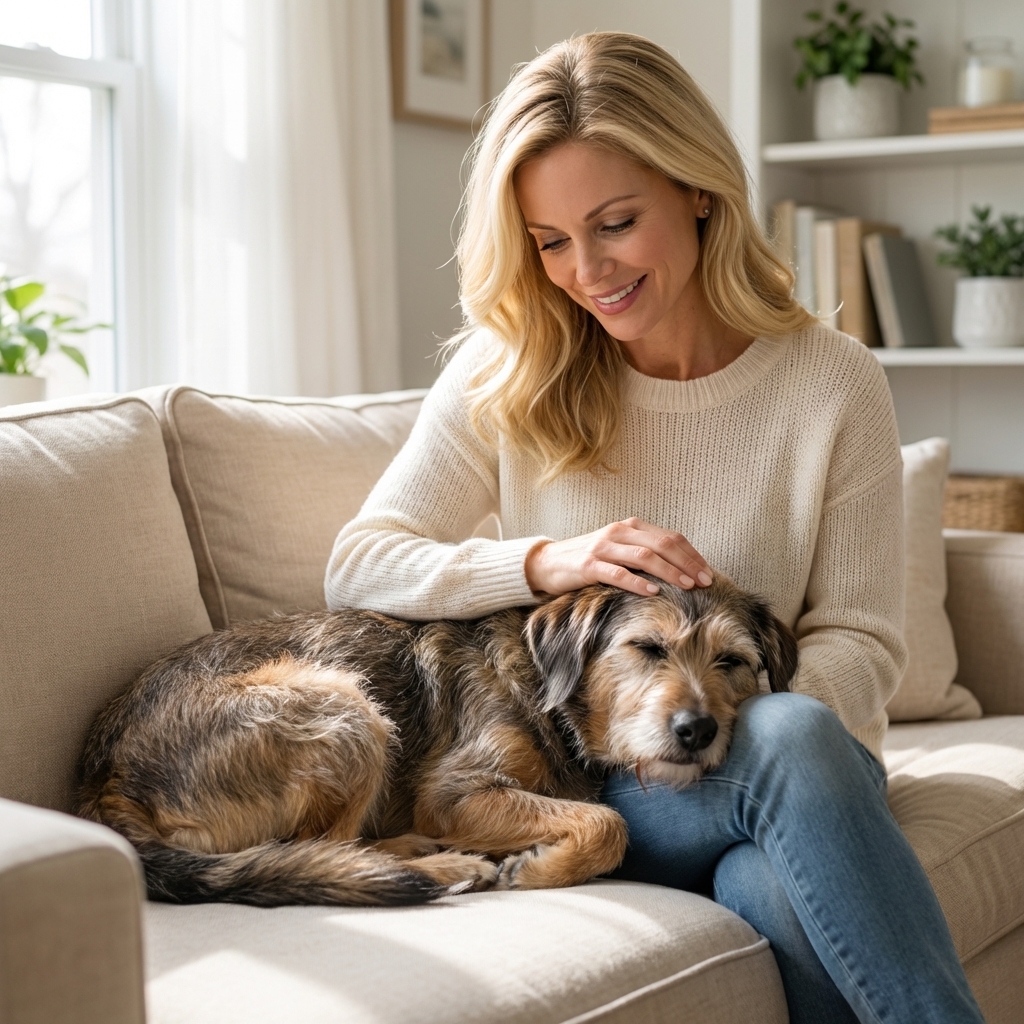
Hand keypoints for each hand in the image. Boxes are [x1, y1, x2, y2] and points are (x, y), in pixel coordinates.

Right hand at [524, 517, 713, 597]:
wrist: (547, 563)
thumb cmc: (589, 561)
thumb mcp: (619, 551)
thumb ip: (644, 554)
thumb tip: (681, 571)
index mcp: (630, 527)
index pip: (670, 537)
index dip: (692, 555)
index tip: (708, 573)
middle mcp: (618, 532)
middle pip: (662, 544)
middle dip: (687, 563)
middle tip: (705, 582)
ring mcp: (603, 548)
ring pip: (644, 556)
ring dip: (669, 571)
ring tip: (686, 585)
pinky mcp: (588, 565)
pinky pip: (617, 573)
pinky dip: (637, 582)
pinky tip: (653, 591)